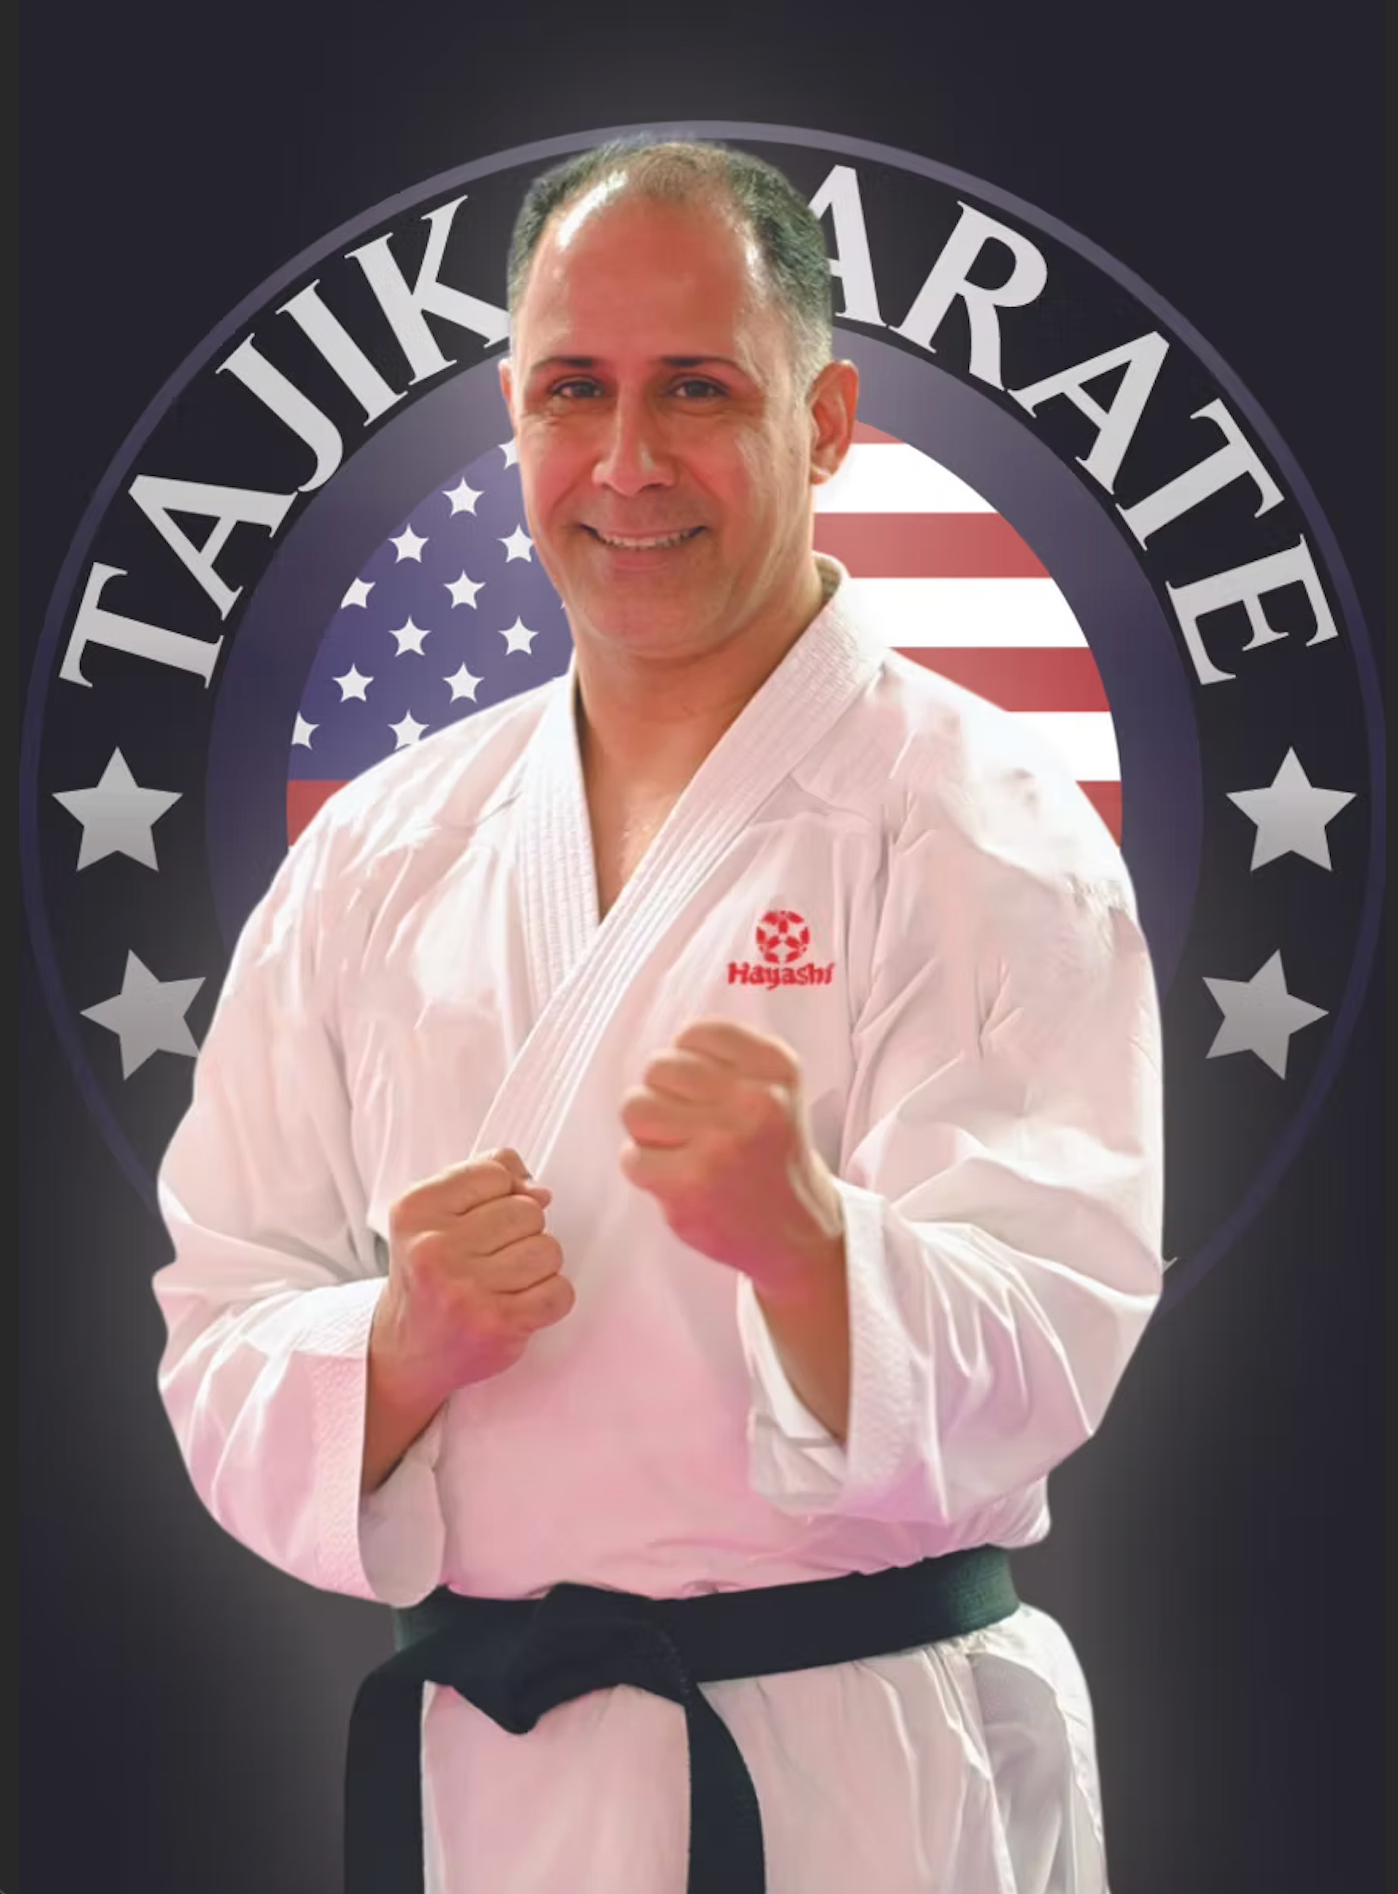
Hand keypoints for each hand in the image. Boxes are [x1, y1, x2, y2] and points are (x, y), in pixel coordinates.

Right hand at [372, 1148, 574, 1411]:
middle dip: (521, 1232)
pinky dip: (549, 1298)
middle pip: (528, 1210)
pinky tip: (519, 1304)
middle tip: (490, 1259)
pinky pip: (560, 1291)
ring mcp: (466, 1288)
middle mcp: (435, 1248)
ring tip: (504, 1282)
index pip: (495, 1172)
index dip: (502, 1194)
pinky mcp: (498, 1323)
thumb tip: (539, 1190)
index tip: (482, 1221)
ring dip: (537, 1267)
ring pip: (549, 1249)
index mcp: (416, 1210)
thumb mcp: (433, 1213)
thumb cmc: (428, 1277)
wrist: (407, 1350)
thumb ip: (484, 1181)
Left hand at [619, 1020, 844, 1298]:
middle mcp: (755, 1101)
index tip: (703, 1089)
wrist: (798, 1232)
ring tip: (675, 1146)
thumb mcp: (776, 1087)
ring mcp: (721, 1144)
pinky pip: (631, 1156)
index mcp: (776, 1068)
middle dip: (662, 1094)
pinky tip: (673, 1175)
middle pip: (659, 1067)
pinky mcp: (690, 1184)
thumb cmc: (772, 1155)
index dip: (685, 1060)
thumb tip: (664, 1050)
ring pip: (636, 1107)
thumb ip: (727, 1056)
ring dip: (646, 1130)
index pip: (695, 1034)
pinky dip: (644, 1168)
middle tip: (687, 1123)